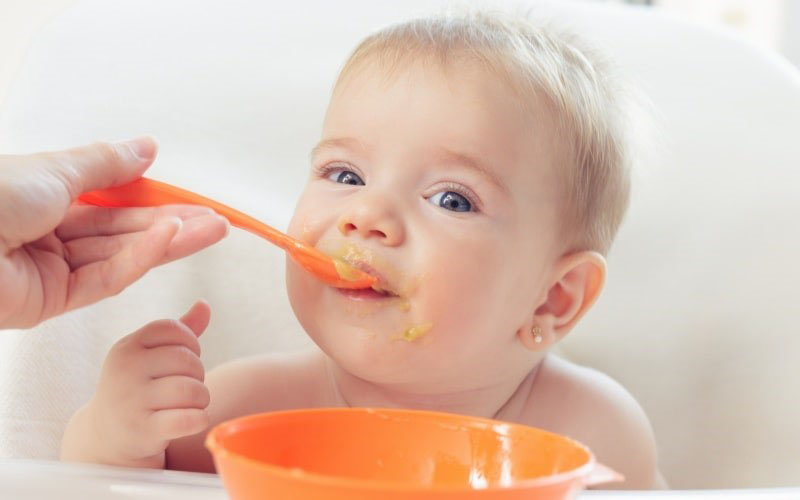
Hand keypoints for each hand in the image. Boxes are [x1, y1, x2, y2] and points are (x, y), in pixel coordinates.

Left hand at [0, 138, 228, 328]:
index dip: (153, 196)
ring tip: (210, 230)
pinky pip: (104, 278)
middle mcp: (49, 232)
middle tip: (216, 221)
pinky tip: (169, 240)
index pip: (112, 199)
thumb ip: (106, 165)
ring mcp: (51, 269)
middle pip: (123, 230)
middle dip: (172, 223)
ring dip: (167, 241)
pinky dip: (139, 258)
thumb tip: (146, 148)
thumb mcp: (53, 169)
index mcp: (44, 196)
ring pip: (121, 255)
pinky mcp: (51, 301)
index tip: (190, 196)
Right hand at [65, 301, 211, 467]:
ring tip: (191, 403)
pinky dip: (200, 419)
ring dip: (202, 398)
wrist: (106, 437)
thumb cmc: (138, 387)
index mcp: (127, 347)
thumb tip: (204, 304)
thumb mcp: (149, 356)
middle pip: (188, 360)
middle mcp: (126, 370)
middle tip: (188, 386)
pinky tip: (193, 420)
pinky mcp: (143, 430)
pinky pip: (190, 419)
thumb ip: (180, 330)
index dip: (190, 343)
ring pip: (193, 390)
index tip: (184, 360)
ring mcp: (132, 400)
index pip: (174, 330)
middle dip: (198, 374)